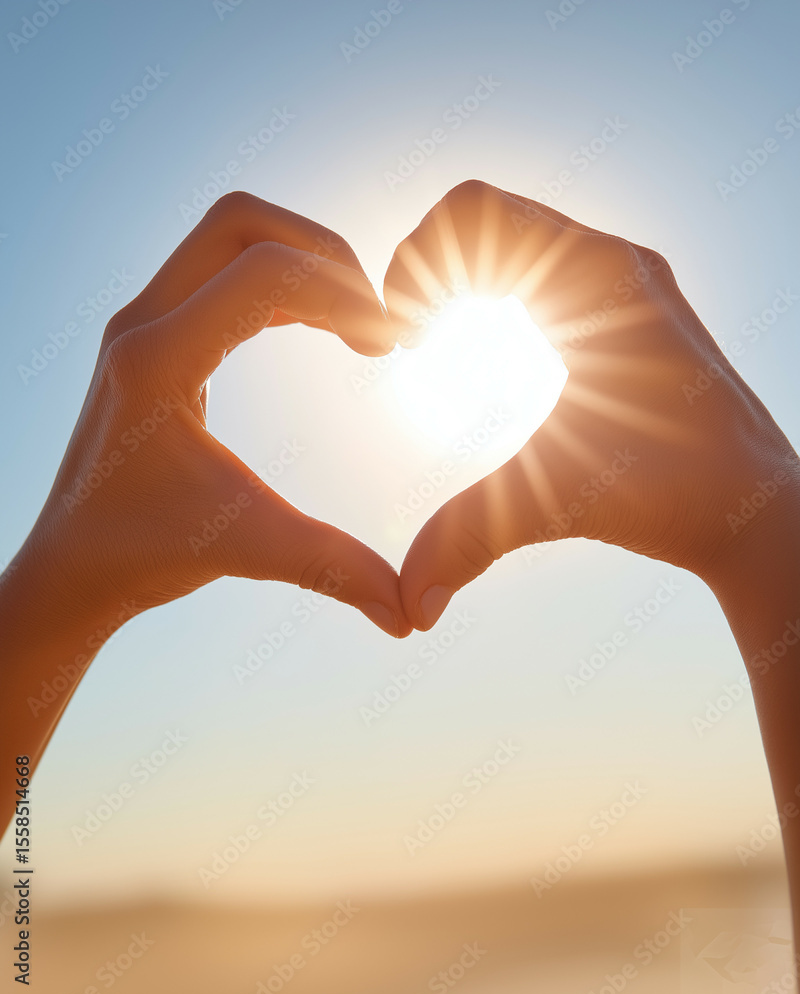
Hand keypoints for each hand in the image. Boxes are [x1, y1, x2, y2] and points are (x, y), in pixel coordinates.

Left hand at [24, 191, 409, 637]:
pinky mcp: (150, 332)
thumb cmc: (144, 554)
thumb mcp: (248, 550)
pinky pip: (221, 271)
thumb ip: (334, 570)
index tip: (393, 342)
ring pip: (229, 237)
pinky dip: (279, 283)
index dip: (344, 295)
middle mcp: (140, 322)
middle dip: (324, 253)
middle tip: (375, 316)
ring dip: (302, 263)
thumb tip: (412, 615)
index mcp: (156, 361)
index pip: (263, 275)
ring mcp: (141, 320)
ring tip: (357, 322)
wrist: (72, 564)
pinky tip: (319, 328)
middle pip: (241, 222)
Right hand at [385, 180, 798, 628]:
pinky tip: (481, 349)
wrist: (759, 508)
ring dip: (459, 276)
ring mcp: (625, 283)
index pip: (475, 211)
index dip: (414, 261)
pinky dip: (493, 288)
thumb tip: (409, 608)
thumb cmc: (679, 493)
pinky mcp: (628, 309)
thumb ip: (470, 539)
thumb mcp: (558, 501)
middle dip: (428, 268)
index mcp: (595, 279)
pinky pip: (540, 266)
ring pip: (514, 236)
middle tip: (406, 335)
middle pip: (486, 217)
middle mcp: (613, 263)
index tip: (401, 335)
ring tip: (429, 337)